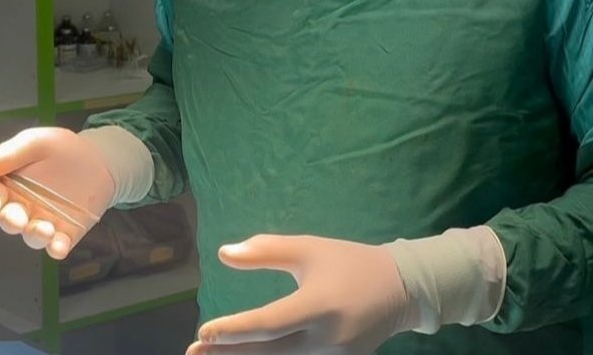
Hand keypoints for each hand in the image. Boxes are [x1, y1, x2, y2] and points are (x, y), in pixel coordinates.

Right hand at [0, 127, 115, 259]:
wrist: (99, 158)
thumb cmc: (63, 149)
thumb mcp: (37, 142)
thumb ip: (11, 152)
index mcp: (10, 184)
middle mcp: (23, 207)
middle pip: (9, 219)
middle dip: (10, 221)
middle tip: (17, 219)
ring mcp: (43, 221)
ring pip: (32, 236)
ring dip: (34, 235)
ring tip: (44, 229)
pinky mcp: (66, 232)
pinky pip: (57, 245)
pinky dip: (56, 248)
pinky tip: (59, 246)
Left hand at [185, 234, 415, 354]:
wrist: (399, 289)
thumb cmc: (348, 263)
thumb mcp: (309, 249)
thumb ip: (267, 251)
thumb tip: (224, 253)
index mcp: (318, 306)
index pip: (268, 324)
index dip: (234, 331)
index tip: (203, 332)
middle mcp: (324, 340)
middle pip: (267, 354)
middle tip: (192, 354)